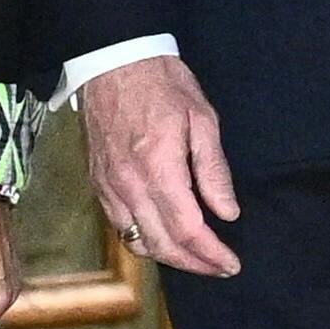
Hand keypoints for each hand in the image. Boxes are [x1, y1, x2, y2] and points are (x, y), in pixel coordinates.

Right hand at [82, 55, 243, 280]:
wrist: (114, 61)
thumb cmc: (163, 84)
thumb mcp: (202, 119)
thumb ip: (214, 171)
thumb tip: (227, 212)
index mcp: (158, 168)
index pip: (187, 229)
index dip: (211, 254)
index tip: (231, 264)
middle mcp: (129, 185)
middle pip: (161, 245)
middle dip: (194, 264)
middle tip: (220, 267)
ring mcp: (109, 186)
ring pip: (137, 241)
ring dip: (168, 257)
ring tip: (195, 257)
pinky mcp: (98, 183)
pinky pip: (119, 226)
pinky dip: (143, 240)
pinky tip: (162, 237)